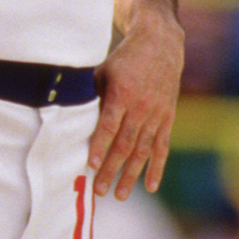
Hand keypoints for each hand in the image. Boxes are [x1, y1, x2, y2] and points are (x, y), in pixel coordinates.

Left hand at [88, 19, 183, 199]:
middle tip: (99, 190)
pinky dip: (157, 167)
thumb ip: (92, 94)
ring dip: (131, 175)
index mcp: (122, 92)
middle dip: (111, 169)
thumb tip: (70, 116)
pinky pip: (162, 146)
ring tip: (119, 195)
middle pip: (125, 143)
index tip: (90, 164)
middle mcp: (141, 106)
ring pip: (143, 150)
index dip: (99, 145)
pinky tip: (150, 186)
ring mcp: (157, 114)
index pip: (109, 124)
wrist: (159, 44)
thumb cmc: (124, 58)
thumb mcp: (104, 70)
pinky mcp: (167, 118)